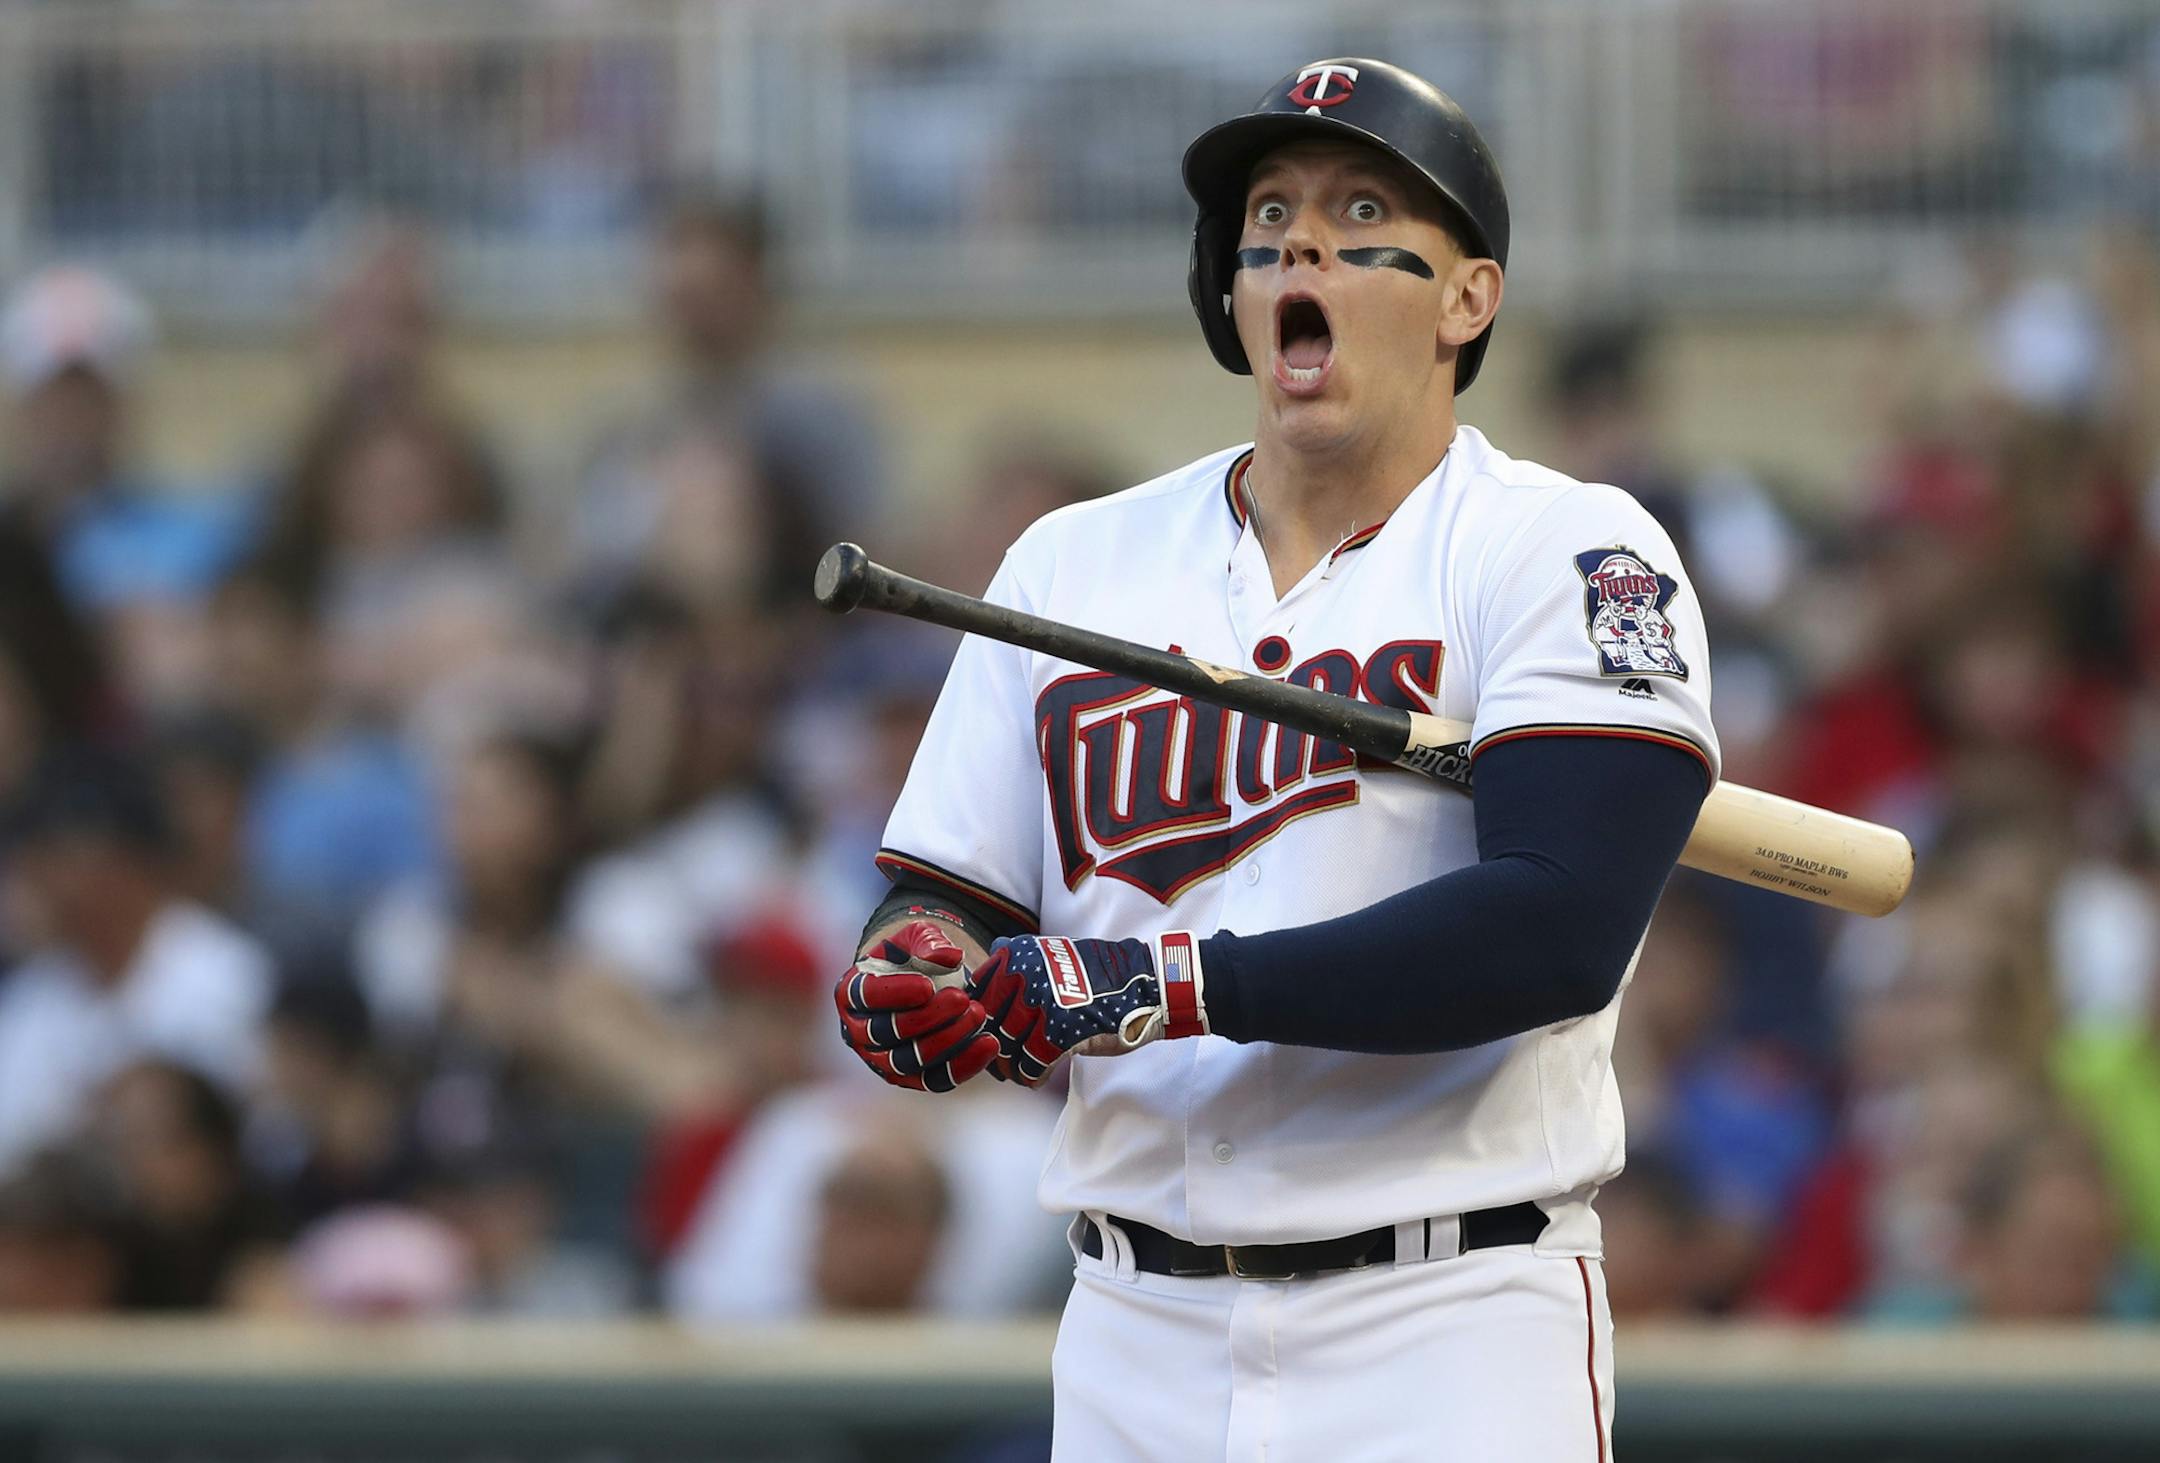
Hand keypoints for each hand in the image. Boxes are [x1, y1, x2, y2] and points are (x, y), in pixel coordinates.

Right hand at [836, 919, 999, 1092]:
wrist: (925, 983)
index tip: (928, 986)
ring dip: (946, 1041)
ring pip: (908, 1062)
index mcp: (852, 992)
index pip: (865, 997)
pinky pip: (934, 1080)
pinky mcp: (912, 1078)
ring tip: (977, 1015)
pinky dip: (963, 1065)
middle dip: (927, 1018)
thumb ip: (929, 942)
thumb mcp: (918, 937)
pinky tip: (988, 1044)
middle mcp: (859, 1032)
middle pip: (885, 1034)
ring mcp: (882, 1060)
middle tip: (961, 999)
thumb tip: (949, 957)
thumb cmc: (913, 958)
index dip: (895, 993)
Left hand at [969, 932, 1206, 1086]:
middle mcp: (1024, 975)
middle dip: (992, 1045)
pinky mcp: (1058, 1032)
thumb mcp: (1053, 954)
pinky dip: (1030, 1076)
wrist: (1144, 986)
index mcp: (1018, 954)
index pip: (977, 991)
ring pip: (1006, 1046)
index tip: (985, 1032)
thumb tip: (985, 973)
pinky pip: (1031, 1063)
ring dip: (1010, 1065)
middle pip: (988, 1022)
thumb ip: (1018, 964)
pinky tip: (1036, 1079)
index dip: (978, 1016)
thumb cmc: (1098, 976)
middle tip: (999, 1059)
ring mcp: (1041, 1003)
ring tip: (1017, 1071)